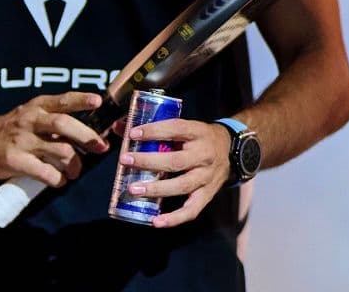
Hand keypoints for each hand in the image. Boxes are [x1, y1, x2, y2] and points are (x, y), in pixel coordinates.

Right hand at [0, 92, 109, 186]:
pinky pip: (45, 172)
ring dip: (75, 164)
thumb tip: (87, 133)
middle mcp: (30, 120)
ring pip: (60, 150)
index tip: (98, 101)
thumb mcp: (28, 115)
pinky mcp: (15, 160)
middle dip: (87, 137)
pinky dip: (58, 179)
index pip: (61, 100)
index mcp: (36, 107)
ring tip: (74, 171)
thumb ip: (52, 120)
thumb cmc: (9, 129)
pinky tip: (59, 181)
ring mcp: (22, 140)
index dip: (80, 99)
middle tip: (100, 148)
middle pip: (64, 124)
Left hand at [116, 118, 230, 226]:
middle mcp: (205, 155)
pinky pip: (192, 210)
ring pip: (182, 185)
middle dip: (148, 161)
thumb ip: (151, 127)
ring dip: (156, 189)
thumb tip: (118, 127)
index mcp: (198, 132)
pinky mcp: (207, 195)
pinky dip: (174, 218)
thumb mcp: (182, 127)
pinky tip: (155, 221)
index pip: (176, 128)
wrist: (230, 150)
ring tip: (132, 190)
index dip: (154, 131)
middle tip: (125, 160)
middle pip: (176, 161)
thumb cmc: (196, 137)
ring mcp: (207, 177)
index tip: (132, 134)